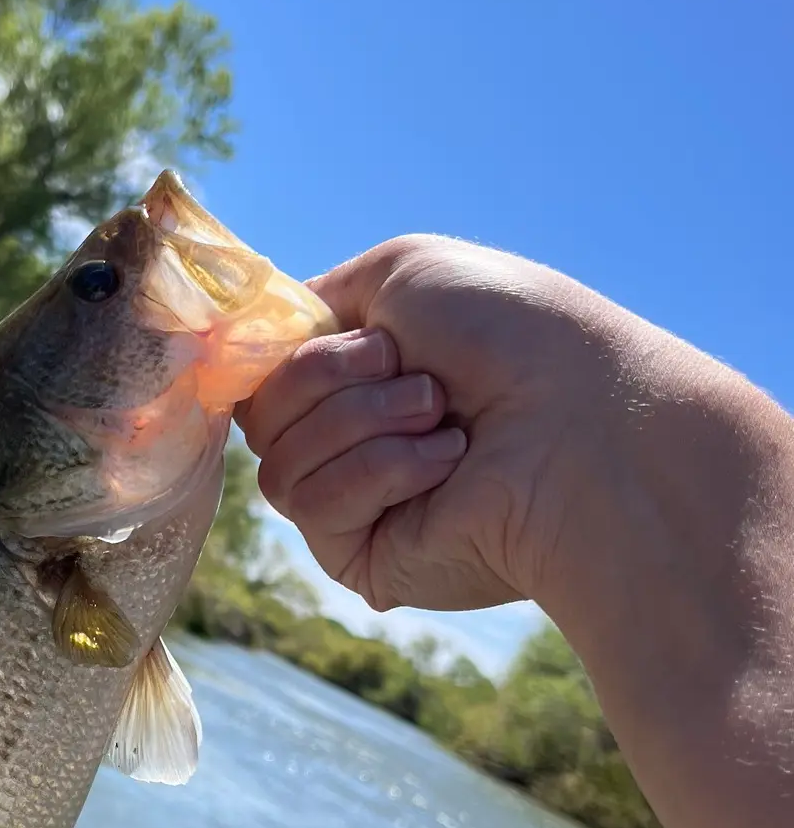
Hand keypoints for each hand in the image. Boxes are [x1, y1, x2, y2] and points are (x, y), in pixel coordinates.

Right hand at [236, 235, 635, 613]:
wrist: (581, 417)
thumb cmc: (509, 331)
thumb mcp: (401, 270)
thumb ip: (311, 300)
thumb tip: (246, 342)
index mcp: (354, 374)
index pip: (259, 371)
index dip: (266, 353)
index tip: (304, 333)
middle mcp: (348, 437)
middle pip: (258, 413)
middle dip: (329, 378)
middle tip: (416, 372)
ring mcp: (353, 500)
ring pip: (277, 461)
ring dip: (362, 422)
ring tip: (445, 419)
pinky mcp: (361, 556)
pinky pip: (311, 505)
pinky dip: (378, 470)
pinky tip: (447, 464)